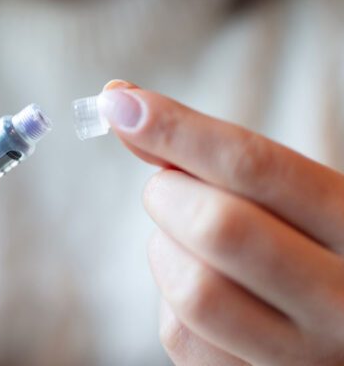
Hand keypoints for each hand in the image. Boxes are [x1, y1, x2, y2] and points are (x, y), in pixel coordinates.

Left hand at [102, 80, 343, 364]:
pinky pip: (181, 336)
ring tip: (186, 239)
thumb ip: (210, 153)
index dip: (178, 130)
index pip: (257, 167)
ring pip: (192, 290)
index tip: (119, 101)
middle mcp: (342, 301)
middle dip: (169, 194)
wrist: (338, 322)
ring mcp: (302, 357)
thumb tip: (123, 99)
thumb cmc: (301, 242)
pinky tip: (197, 283)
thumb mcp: (283, 195)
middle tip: (168, 188)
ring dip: (165, 249)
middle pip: (218, 228)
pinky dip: (169, 298)